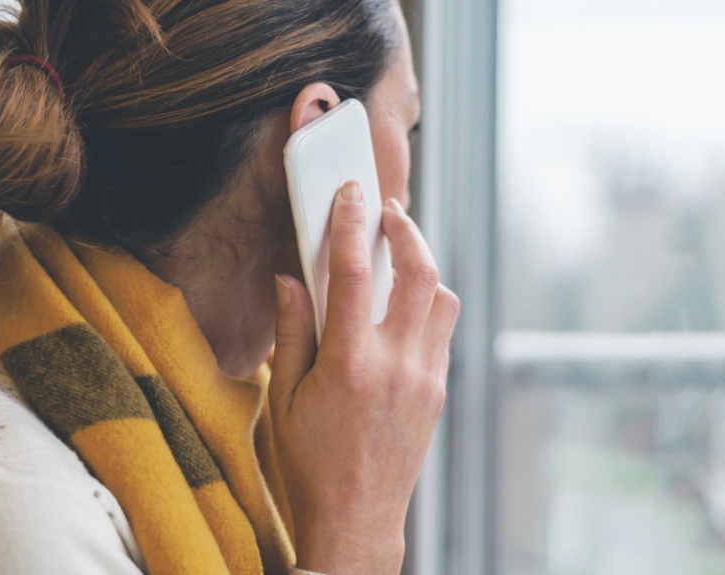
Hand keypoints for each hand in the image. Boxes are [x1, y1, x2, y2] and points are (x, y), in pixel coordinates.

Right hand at [269, 181, 458, 574]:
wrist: (356, 520)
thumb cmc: (309, 464)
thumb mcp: (282, 399)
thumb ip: (291, 331)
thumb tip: (290, 278)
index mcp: (348, 364)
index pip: (352, 274)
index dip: (350, 224)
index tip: (350, 193)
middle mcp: (395, 365)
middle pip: (419, 273)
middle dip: (407, 230)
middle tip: (390, 212)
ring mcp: (424, 378)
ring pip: (443, 299)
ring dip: (424, 268)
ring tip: (399, 258)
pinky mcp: (437, 392)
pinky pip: (442, 332)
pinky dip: (427, 305)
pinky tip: (401, 309)